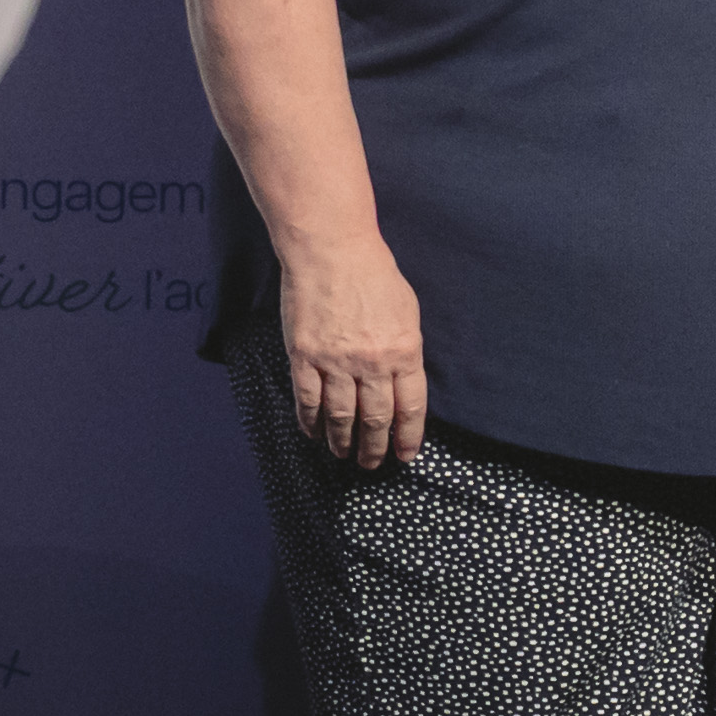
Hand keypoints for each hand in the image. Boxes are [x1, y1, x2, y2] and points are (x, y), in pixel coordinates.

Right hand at [280, 239, 426, 466]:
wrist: (332, 251)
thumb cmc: (375, 276)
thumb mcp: (407, 312)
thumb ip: (405, 350)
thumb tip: (402, 382)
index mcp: (404, 351)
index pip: (410, 406)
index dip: (408, 436)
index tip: (405, 455)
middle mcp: (372, 362)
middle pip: (375, 418)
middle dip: (375, 447)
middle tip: (372, 464)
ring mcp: (336, 362)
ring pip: (340, 416)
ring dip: (343, 441)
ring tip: (344, 455)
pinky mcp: (305, 356)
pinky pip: (307, 399)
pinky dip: (310, 422)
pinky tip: (314, 434)